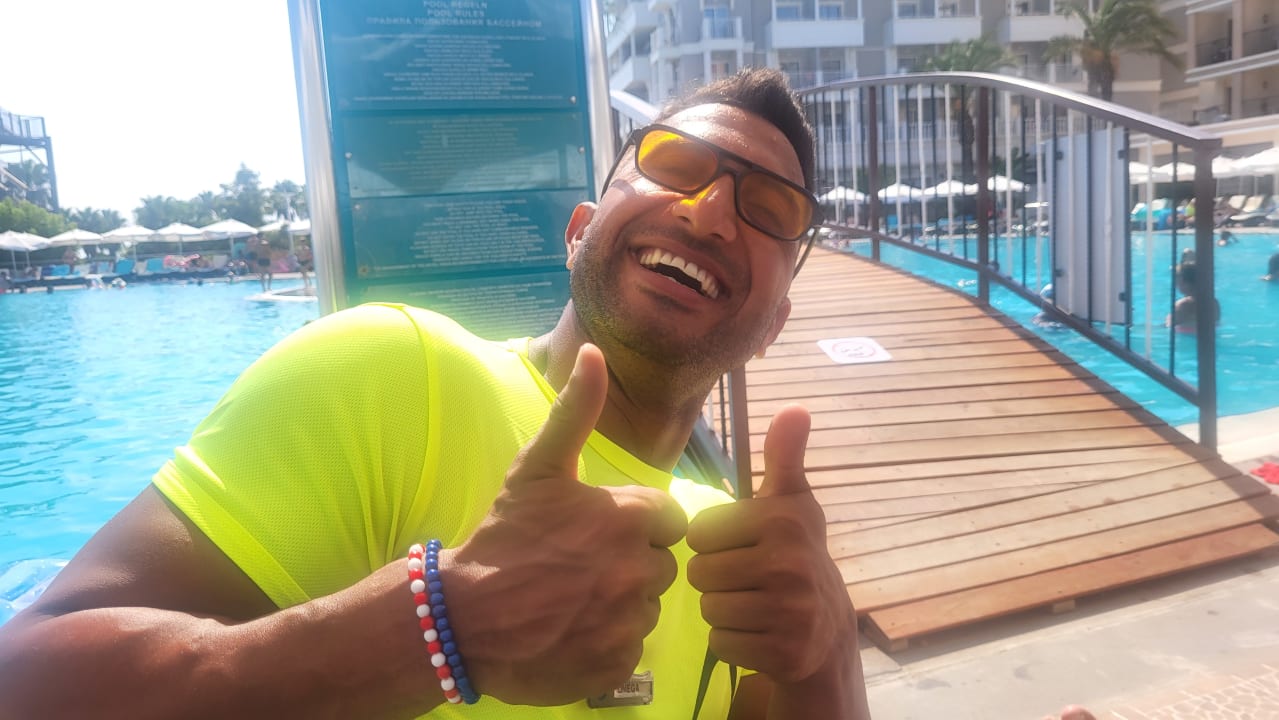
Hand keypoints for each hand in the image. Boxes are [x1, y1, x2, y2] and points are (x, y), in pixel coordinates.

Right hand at [442, 344, 687, 705]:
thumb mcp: (539, 467)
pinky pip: (630, 647)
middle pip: (661, 565)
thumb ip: (575, 410)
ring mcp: (630, 620)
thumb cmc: (504, 536)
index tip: (599, 533)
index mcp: (632, 517)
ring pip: (646, 608)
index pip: (669, 522)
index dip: (637, 526)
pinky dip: (607, 641)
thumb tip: (595, 353)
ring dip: (620, 604)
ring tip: (573, 599)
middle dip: (630, 564)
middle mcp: (641, 568)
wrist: (462, 615)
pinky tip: (571, 629)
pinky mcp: (619, 663)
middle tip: (581, 567)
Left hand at [686, 405, 852, 683]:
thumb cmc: (797, 557)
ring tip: (753, 606)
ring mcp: (789, 610)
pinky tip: (759, 634)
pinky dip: (733, 642)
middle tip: (748, 581)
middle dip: (716, 579)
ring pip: (708, 607)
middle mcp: (789, 562)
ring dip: (723, 610)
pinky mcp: (783, 651)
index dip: (714, 543)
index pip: (700, 532)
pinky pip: (721, 642)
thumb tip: (796, 407)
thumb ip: (785, 457)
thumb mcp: (793, 505)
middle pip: (700, 571)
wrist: (828, 633)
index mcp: (783, 519)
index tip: (742, 548)